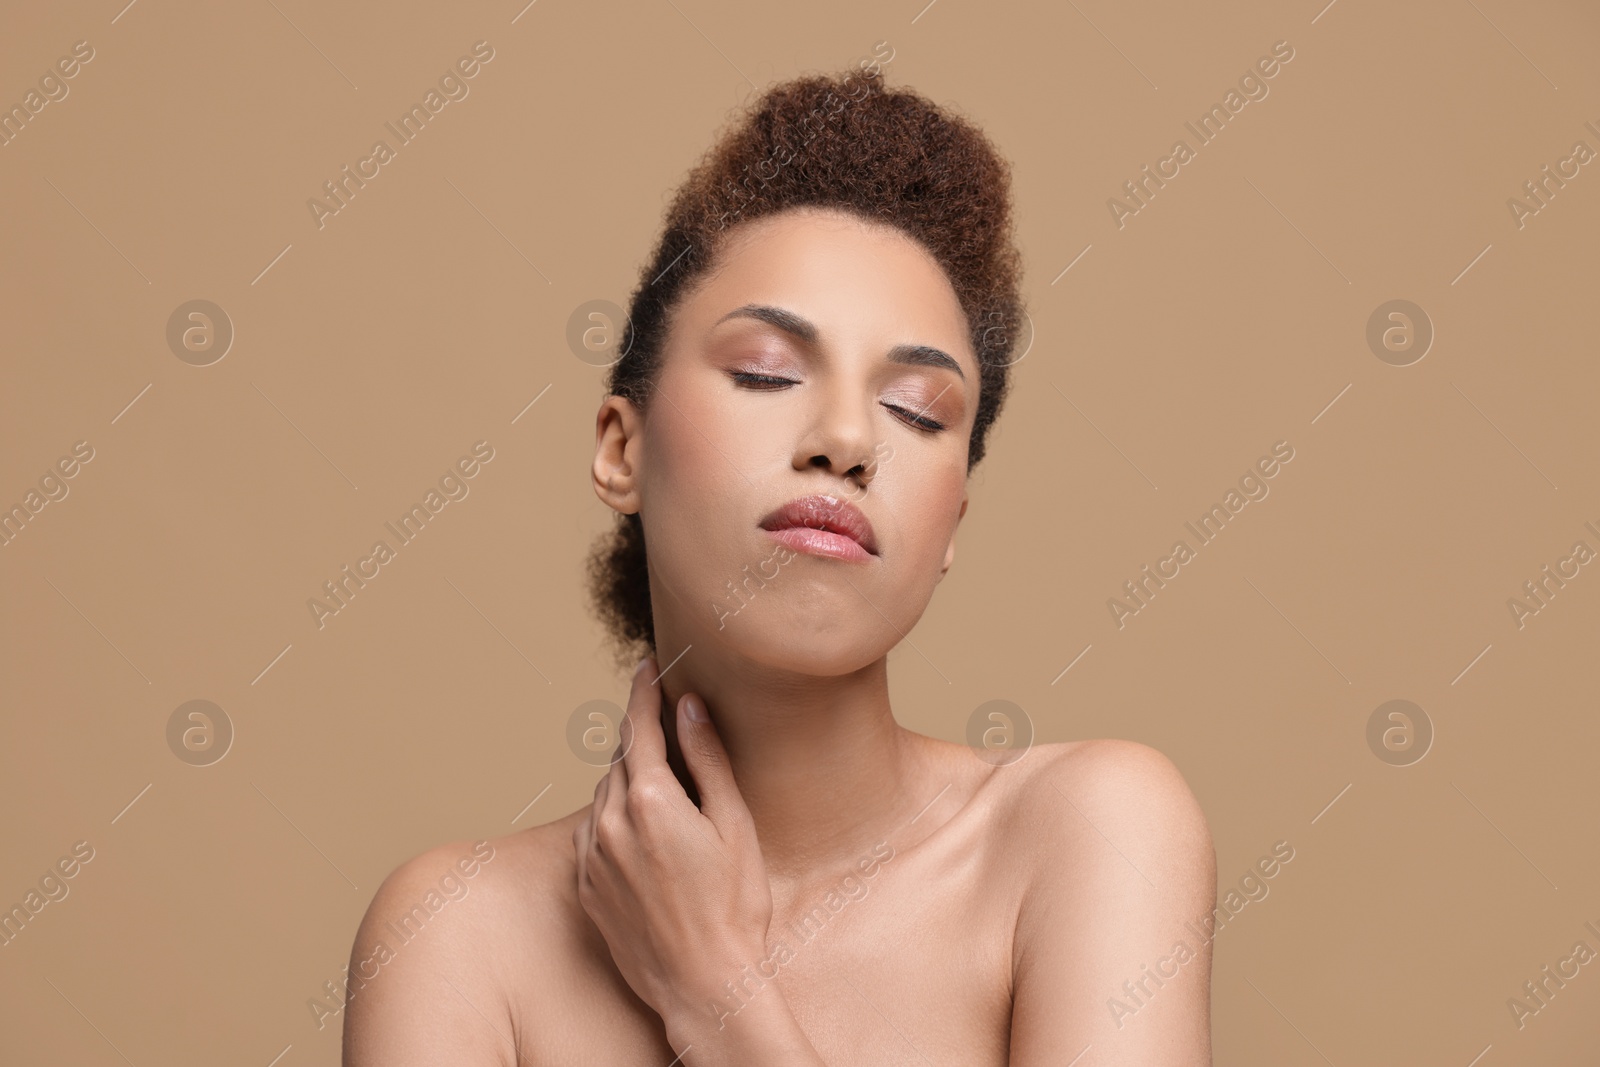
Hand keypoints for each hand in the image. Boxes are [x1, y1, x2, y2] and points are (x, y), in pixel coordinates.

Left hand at [573, 658, 773, 1038]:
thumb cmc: (733, 907)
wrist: (703, 984)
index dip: (645, 690)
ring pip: (604, 794)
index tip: (648, 665)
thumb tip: (688, 707)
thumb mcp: (734, 824)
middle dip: (641, 737)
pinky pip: (593, 833)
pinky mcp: (586, 886)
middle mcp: (610, 821)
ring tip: (664, 791)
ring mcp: (592, 856)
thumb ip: (707, 759)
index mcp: (650, 799)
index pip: (639, 725)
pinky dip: (614, 819)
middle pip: (621, 758)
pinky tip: (643, 834)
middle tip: (667, 727)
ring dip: (628, 781)